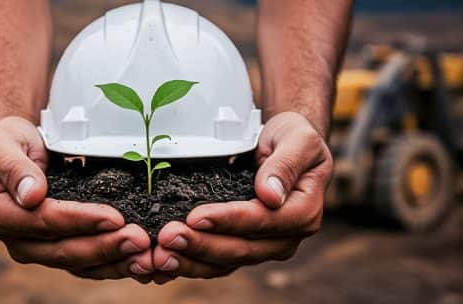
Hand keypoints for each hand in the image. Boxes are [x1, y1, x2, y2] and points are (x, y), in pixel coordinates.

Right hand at [0, 117, 154, 281]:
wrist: (14, 149)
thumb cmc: (8, 143)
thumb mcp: (1, 142)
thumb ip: (13, 167)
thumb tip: (30, 196)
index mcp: (1, 214)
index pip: (45, 221)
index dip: (81, 221)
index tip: (114, 217)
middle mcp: (18, 239)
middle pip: (64, 250)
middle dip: (104, 246)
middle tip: (139, 240)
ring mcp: (38, 249)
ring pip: (79, 264)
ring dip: (113, 261)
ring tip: (144, 255)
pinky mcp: (58, 250)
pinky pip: (86, 265)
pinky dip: (113, 265)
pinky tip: (137, 261)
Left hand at [151, 112, 331, 282]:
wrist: (287, 145)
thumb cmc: (293, 139)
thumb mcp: (298, 139)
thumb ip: (285, 165)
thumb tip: (270, 195)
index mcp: (303, 212)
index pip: (262, 221)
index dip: (228, 220)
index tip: (195, 216)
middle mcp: (284, 237)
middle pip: (241, 248)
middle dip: (201, 244)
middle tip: (167, 237)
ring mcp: (263, 246)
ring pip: (225, 262)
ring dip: (190, 260)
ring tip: (160, 255)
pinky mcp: (243, 248)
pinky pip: (216, 263)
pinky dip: (190, 263)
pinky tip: (163, 262)